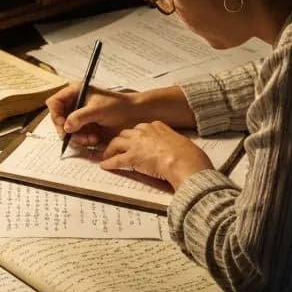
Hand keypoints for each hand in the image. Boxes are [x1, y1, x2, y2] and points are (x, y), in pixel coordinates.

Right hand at [46, 85, 143, 147]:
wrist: (134, 114)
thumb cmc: (118, 106)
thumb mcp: (97, 109)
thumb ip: (80, 117)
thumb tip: (65, 127)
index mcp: (75, 92)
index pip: (55, 102)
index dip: (56, 114)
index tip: (63, 125)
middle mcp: (75, 104)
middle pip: (58, 118)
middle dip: (66, 130)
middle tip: (74, 136)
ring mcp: (79, 116)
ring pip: (67, 130)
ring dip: (76, 137)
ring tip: (90, 139)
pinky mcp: (85, 127)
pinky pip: (76, 136)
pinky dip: (83, 140)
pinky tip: (94, 140)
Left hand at [98, 121, 212, 188]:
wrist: (183, 160)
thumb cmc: (186, 154)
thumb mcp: (180, 141)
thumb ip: (172, 143)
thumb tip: (176, 150)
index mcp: (156, 126)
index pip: (140, 129)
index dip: (135, 136)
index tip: (133, 140)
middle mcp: (144, 132)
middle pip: (125, 133)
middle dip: (120, 140)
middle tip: (117, 147)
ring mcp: (136, 144)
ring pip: (116, 143)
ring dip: (110, 150)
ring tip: (106, 156)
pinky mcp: (132, 157)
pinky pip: (116, 160)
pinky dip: (109, 163)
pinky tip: (105, 166)